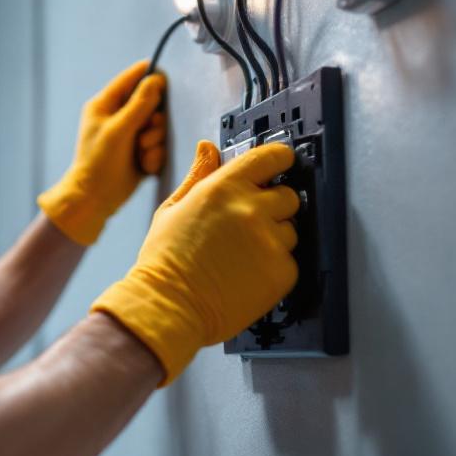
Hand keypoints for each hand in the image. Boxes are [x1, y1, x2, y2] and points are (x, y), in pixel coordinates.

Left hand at [37, 61, 166, 244]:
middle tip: (146, 134)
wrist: (95, 199)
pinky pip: (159, 145)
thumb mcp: (118, 130)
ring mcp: (130, 134)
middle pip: (152, 103)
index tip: (166, 82)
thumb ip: (139, 104)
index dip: (150, 77)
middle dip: (154, 121)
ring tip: (142, 153)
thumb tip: (156, 79)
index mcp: (105, 104)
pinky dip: (154, 156)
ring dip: (154, 141)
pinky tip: (144, 166)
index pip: (131, 78)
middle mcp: (118, 116)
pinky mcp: (140, 151)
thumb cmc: (99, 162)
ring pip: (158, 126)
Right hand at [90, 140, 300, 384]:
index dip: (278, 159)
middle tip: (247, 226)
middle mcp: (251, 209)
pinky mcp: (282, 271)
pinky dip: (272, 267)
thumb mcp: (173, 209)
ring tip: (241, 256)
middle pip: (288, 196)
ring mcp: (269, 241)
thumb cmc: (165, 261)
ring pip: (290, 231)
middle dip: (273, 207)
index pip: (271, 157)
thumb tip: (208, 148)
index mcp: (223, 188)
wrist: (169, 306)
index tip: (279, 164)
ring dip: (273, 239)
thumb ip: (198, 176)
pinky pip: (289, 261)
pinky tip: (245, 274)